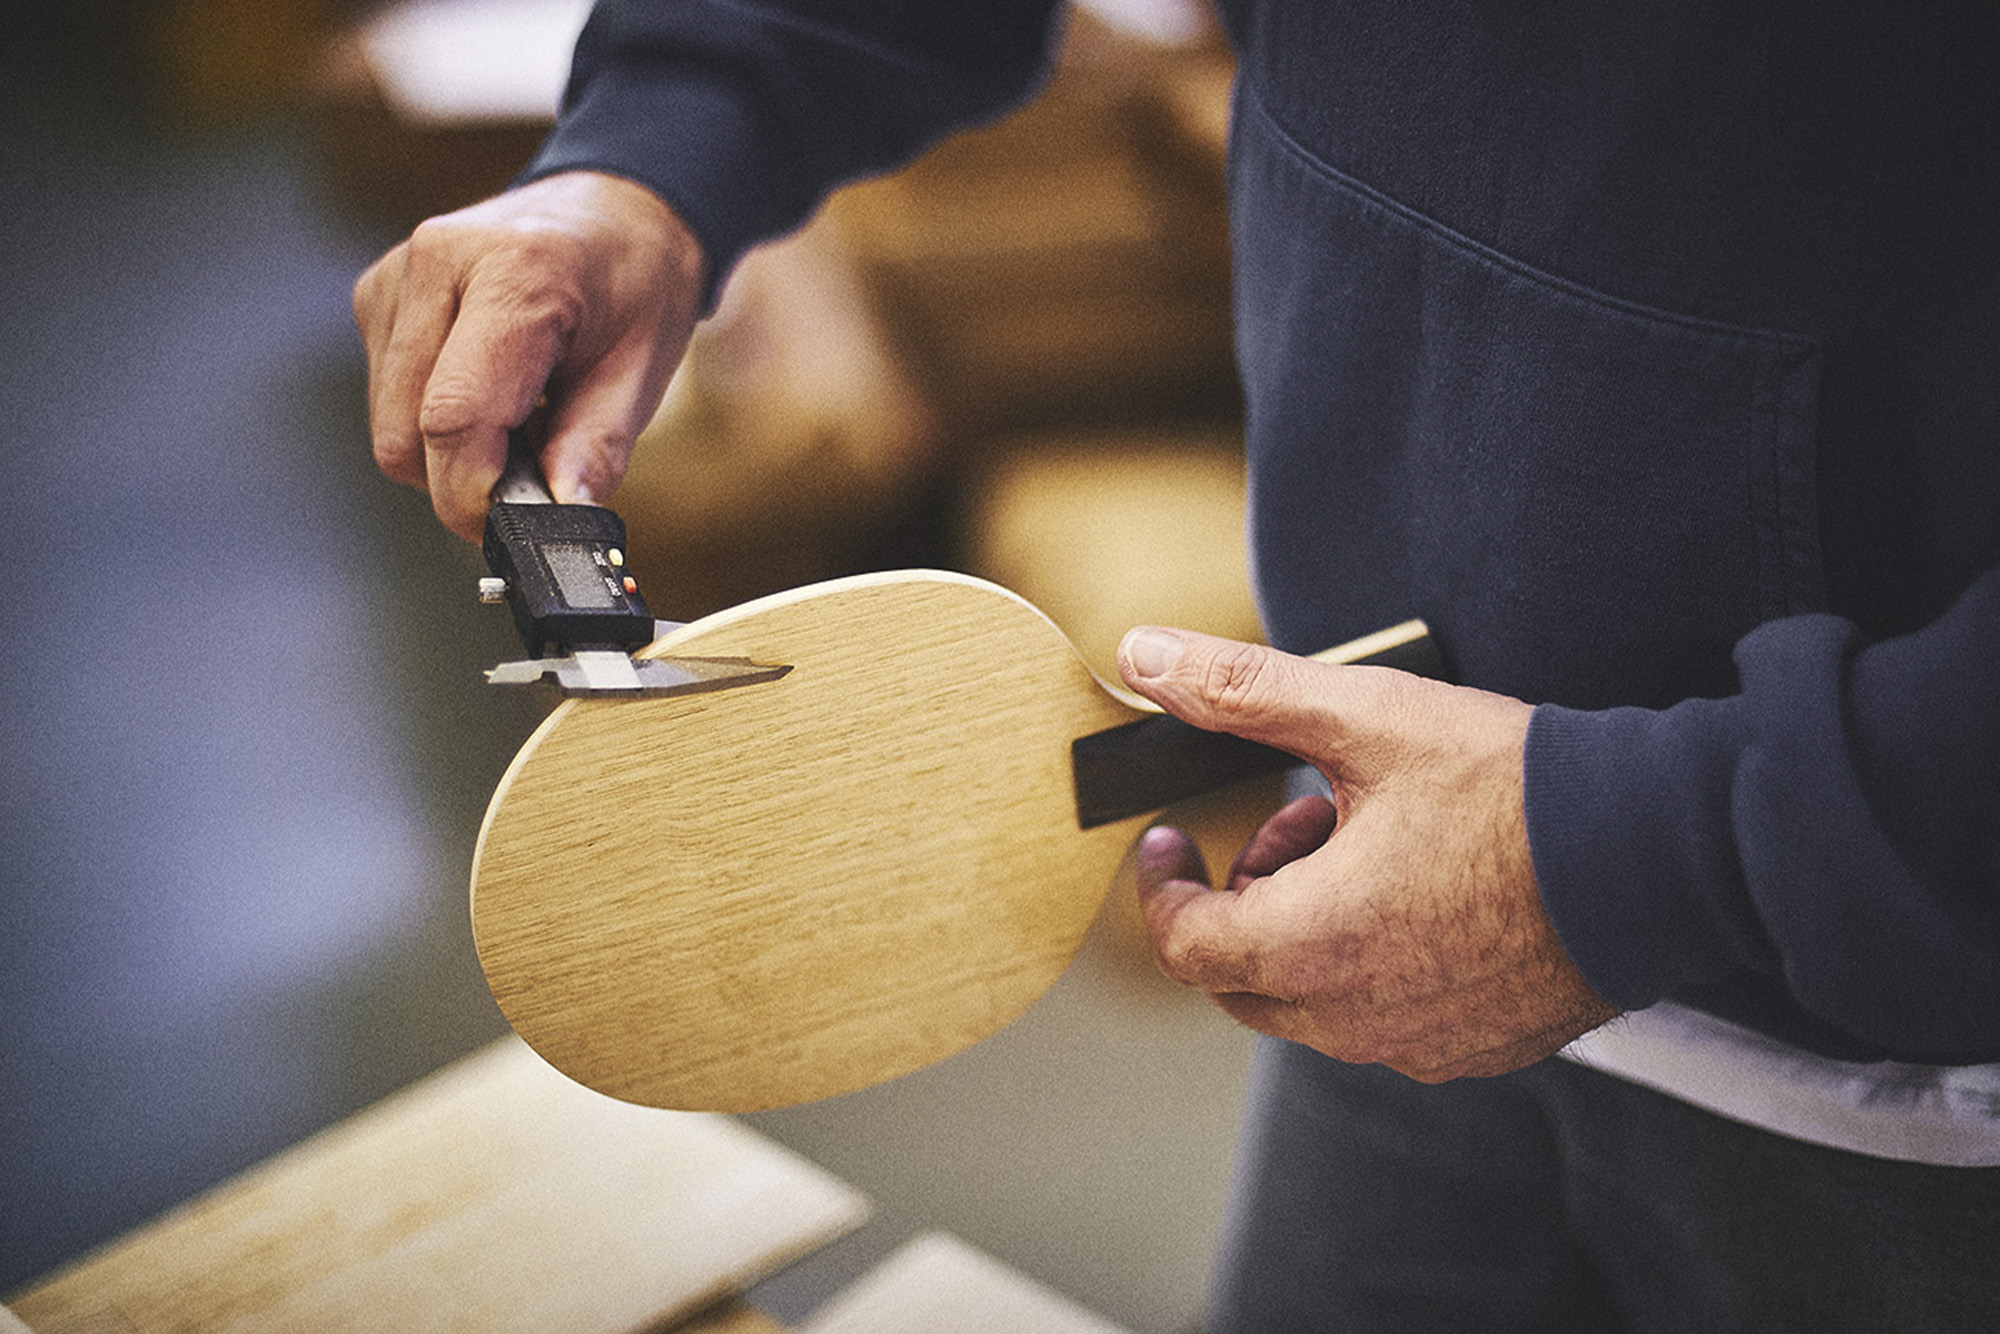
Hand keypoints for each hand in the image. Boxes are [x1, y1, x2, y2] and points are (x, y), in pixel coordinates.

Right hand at [353, 170, 705, 539]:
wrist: (614, 209)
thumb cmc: (634, 282)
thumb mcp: (643, 369)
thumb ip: (595, 452)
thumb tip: (561, 522)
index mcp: (515, 272)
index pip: (456, 416)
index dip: (473, 494)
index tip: (510, 527)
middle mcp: (437, 262)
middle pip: (407, 434)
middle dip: (464, 480)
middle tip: (534, 468)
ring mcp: (396, 275)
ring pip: (390, 426)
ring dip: (448, 450)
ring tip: (520, 415)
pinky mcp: (377, 294)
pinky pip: (387, 397)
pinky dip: (432, 418)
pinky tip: (488, 387)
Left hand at [1117, 627, 1616, 1080]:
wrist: (1658, 853)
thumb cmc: (1517, 790)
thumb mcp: (1363, 718)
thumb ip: (1241, 690)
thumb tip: (1148, 656)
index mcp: (1311, 946)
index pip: (1184, 944)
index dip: (1163, 885)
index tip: (1171, 839)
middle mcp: (1355, 1016)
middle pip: (1240, 977)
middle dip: (1246, 895)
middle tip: (1302, 819)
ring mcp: (1418, 1042)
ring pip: (1312, 999)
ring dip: (1310, 921)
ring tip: (1373, 839)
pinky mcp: (1475, 1048)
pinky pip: (1384, 1017)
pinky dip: (1372, 959)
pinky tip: (1424, 890)